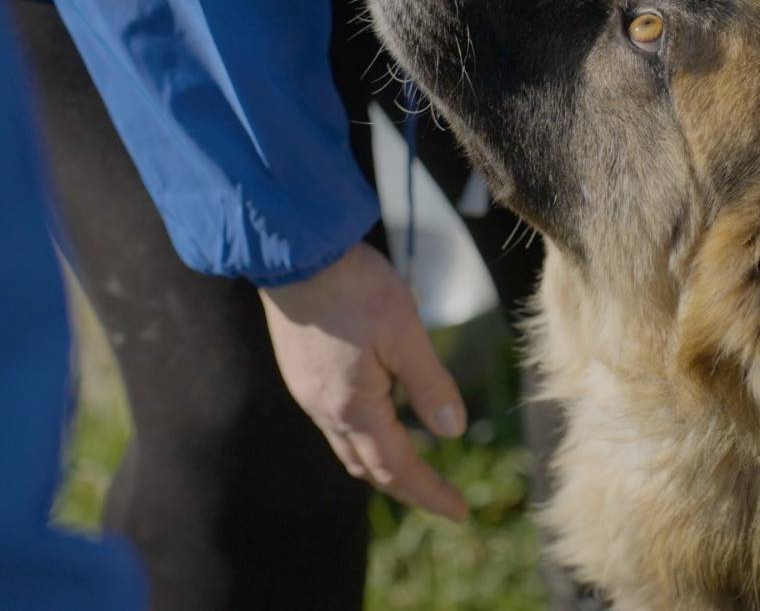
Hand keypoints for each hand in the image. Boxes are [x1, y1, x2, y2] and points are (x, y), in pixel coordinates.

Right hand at [261, 242, 468, 520]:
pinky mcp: (302, 372)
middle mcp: (325, 410)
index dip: (430, 494)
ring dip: (383, 465)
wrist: (292, 252)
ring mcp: (309, 392)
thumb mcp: (404, 332)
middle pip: (369, 468)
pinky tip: (380, 420)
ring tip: (415, 469)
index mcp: (353, 407)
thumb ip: (429, 384)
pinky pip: (336, 423)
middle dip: (408, 488)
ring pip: (349, 447)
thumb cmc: (353, 287)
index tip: (460, 513)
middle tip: (443, 500)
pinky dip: (365, 437)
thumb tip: (453, 432)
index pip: (397, 469)